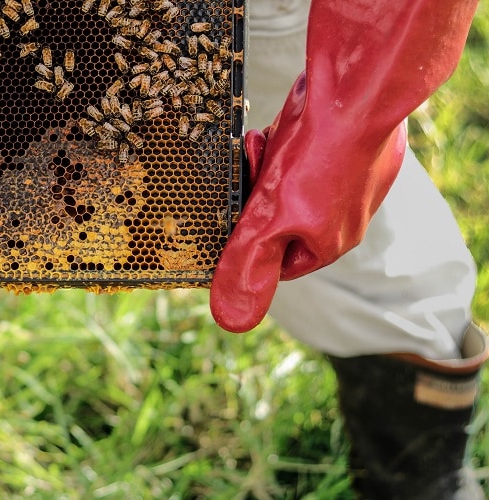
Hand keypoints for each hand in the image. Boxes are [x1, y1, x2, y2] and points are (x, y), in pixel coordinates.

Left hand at [210, 0, 477, 332]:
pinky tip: (284, 129)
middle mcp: (344, 217)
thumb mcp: (269, 221)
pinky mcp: (349, 146)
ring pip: (287, 183)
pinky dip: (285, 141)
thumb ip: (248, 265)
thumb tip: (230, 318)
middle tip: (251, 169)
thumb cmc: (316, 161)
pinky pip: (303, 152)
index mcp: (329, 244)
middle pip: (278, 218)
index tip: (236, 215)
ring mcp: (350, 180)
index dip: (248, 239)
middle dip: (257, 195)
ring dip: (268, 165)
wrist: (357, 92)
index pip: (275, 262)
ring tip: (268, 146)